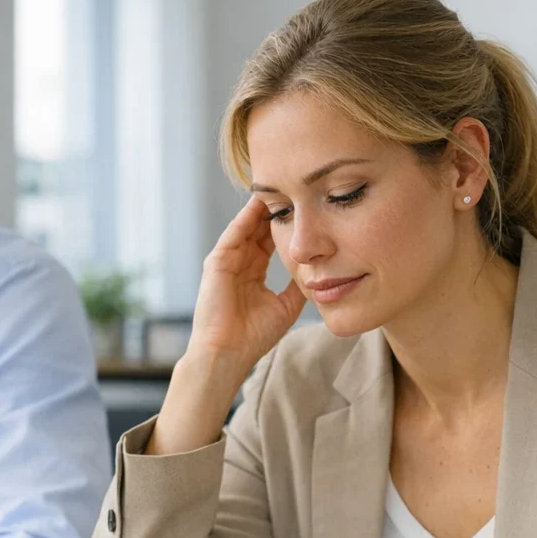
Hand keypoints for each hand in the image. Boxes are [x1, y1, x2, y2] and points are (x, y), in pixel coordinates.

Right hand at [188, 195, 305, 369]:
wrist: (228, 353)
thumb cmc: (253, 337)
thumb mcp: (286, 306)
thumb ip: (298, 286)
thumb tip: (320, 270)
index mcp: (253, 275)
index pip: (270, 241)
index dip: (287, 224)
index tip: (305, 206)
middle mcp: (239, 264)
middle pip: (259, 229)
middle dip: (275, 208)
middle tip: (294, 185)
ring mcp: (226, 262)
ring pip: (247, 226)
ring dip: (262, 206)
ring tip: (279, 184)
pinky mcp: (217, 262)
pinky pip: (234, 233)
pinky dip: (246, 216)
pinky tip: (261, 200)